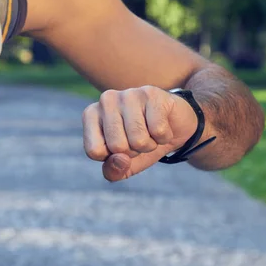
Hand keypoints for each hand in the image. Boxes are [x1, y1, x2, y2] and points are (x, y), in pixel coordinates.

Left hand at [82, 86, 197, 181]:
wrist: (173, 126)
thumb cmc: (142, 143)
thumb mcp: (124, 164)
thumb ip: (113, 171)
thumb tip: (120, 159)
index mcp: (91, 114)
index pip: (94, 151)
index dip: (114, 158)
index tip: (122, 146)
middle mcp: (106, 100)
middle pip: (117, 146)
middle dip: (134, 151)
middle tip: (140, 137)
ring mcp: (128, 94)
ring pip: (138, 140)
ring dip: (150, 144)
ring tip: (151, 131)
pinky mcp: (151, 93)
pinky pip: (158, 131)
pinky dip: (164, 137)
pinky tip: (163, 124)